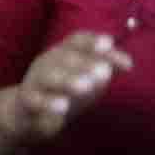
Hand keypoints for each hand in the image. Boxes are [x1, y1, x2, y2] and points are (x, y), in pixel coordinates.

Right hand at [4, 28, 123, 144]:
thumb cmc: (62, 90)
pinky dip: (47, 103)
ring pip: (49, 77)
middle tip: (104, 72)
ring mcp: (35, 81)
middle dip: (84, 63)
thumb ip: (104, 68)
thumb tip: (128, 63)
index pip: (77, 41)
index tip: (109, 44)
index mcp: (63, 53)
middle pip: (64, 57)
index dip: (92, 41)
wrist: (26, 113)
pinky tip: (62, 108)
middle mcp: (47, 62)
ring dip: (67, 80)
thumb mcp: (85, 77)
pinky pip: (35, 100)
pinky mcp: (26, 101)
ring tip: (85, 87)